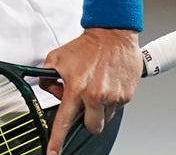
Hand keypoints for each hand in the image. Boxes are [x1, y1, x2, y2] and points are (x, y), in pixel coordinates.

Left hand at [39, 28, 139, 154]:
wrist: (112, 33)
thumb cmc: (86, 45)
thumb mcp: (57, 58)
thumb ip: (48, 77)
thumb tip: (50, 90)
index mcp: (76, 89)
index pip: (64, 121)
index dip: (57, 141)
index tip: (53, 153)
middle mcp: (95, 96)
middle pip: (92, 126)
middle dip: (88, 120)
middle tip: (87, 104)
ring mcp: (113, 97)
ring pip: (106, 117)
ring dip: (101, 107)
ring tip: (98, 86)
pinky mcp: (127, 95)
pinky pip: (117, 106)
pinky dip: (112, 98)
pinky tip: (108, 82)